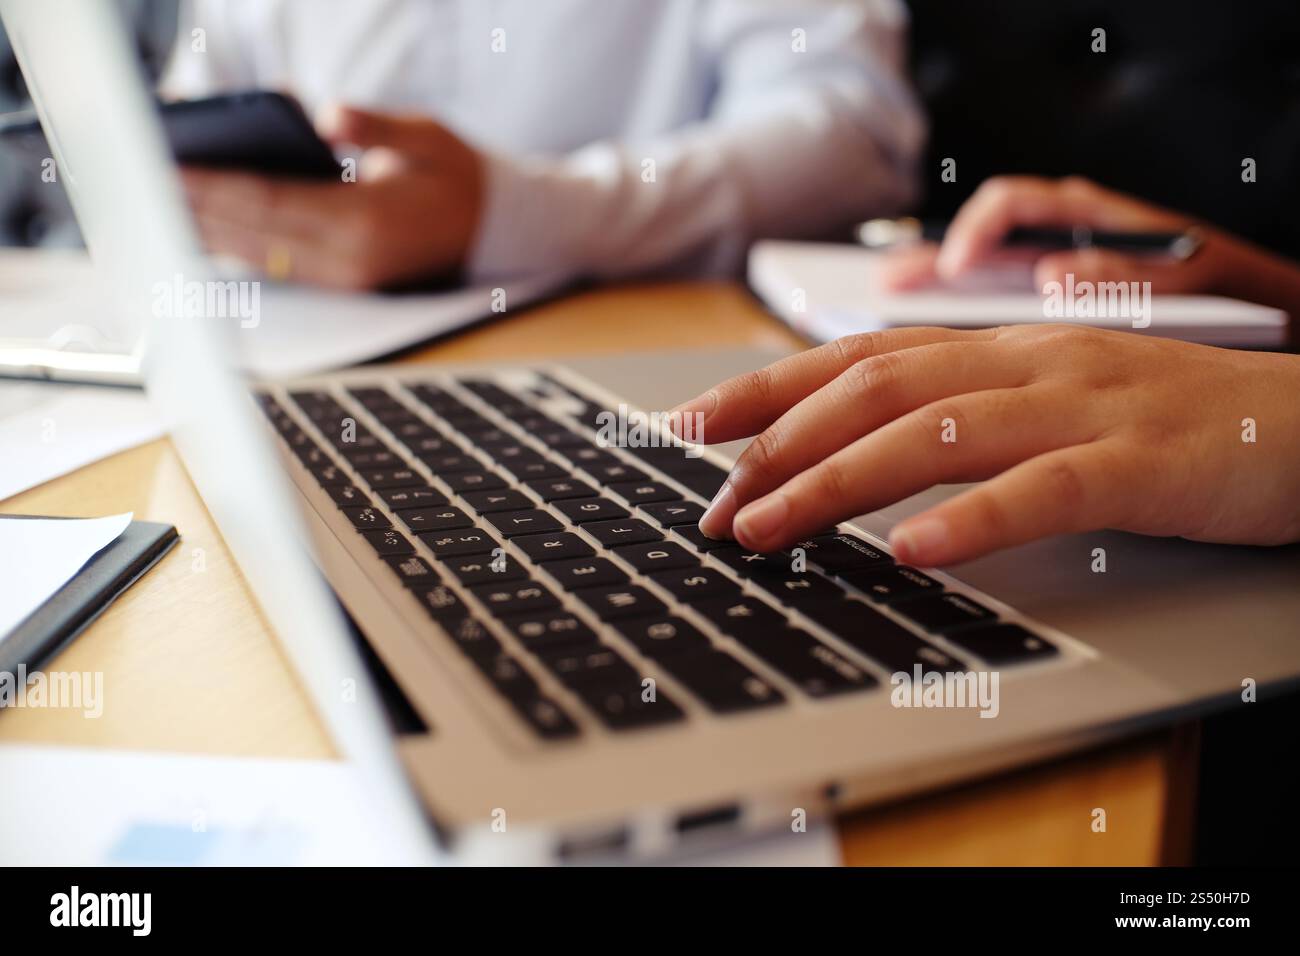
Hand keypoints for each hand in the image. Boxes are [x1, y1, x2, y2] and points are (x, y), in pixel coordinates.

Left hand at [181, 105, 483, 289]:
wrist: (492, 230)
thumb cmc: (456, 176)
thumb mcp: (428, 135)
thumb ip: (375, 126)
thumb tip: (328, 116)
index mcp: (370, 222)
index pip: (274, 202)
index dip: (217, 185)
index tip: (173, 165)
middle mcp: (352, 261)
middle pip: (254, 233)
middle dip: (198, 207)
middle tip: (147, 178)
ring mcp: (346, 281)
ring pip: (257, 255)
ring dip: (207, 229)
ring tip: (162, 200)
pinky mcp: (341, 286)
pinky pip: (274, 266)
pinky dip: (233, 243)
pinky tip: (202, 224)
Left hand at [671, 325, 1299, 564]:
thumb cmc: (1156, 420)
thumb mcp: (1041, 402)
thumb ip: (953, 416)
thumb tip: (847, 454)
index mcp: (995, 350)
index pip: (856, 354)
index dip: (766, 387)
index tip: (690, 426)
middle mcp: (1024, 363)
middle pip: (874, 389)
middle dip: (777, 445)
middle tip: (712, 504)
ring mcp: (1081, 405)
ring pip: (934, 432)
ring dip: (835, 483)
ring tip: (767, 527)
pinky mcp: (1138, 461)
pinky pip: (1041, 487)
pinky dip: (969, 518)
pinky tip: (912, 553)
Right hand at [877, 176, 1224, 293]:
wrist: (1235, 296)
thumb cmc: (1210, 283)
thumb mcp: (1181, 277)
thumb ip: (1120, 272)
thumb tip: (1052, 272)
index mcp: (1081, 214)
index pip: (1010, 204)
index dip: (976, 232)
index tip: (956, 268)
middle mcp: (1051, 233)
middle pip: (972, 236)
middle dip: (924, 258)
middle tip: (884, 284)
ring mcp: (1039, 265)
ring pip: (970, 267)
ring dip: (927, 284)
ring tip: (882, 302)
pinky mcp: (1037, 299)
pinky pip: (982, 298)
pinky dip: (948, 310)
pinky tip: (917, 336)